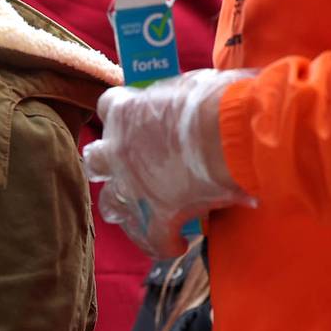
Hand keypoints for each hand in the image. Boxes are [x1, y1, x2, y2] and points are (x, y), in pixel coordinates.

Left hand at [84, 68, 257, 256]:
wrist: (234, 134)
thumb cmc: (221, 100)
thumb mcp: (192, 86)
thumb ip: (178, 98)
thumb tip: (188, 103)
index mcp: (126, 112)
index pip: (109, 106)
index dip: (123, 113)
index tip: (138, 117)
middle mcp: (119, 151)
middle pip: (96, 160)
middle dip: (110, 163)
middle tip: (131, 166)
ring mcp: (133, 187)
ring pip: (111, 205)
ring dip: (126, 206)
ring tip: (145, 209)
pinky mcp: (157, 217)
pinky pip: (152, 240)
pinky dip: (163, 243)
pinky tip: (178, 244)